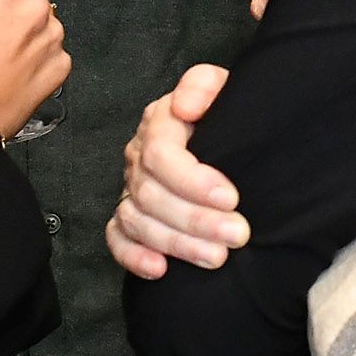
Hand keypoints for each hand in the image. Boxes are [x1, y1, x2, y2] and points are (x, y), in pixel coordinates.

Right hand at [110, 64, 248, 279]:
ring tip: (217, 258)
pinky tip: (160, 270)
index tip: (231, 198)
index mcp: (160, 123)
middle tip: (237, 235)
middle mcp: (139, 156)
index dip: (194, 180)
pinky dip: (133, 256)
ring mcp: (130, 188)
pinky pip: (117, 238)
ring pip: (138, 220)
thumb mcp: (227, 88)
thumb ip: (205, 85)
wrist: (232, 133)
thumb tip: (185, 107)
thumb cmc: (230, 113)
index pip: (161, 154)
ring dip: (176, 243)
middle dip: (195, 219)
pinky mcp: (128, 216)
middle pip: (152, 193)